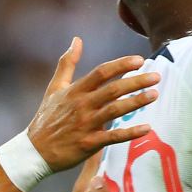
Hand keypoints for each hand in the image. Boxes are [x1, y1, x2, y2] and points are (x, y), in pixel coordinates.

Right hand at [25, 39, 159, 170]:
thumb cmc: (46, 118)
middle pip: (113, 89)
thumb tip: (77, 40)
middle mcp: (82, 105)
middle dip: (136, 81)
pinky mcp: (89, 144)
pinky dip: (130, 133)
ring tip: (155, 94)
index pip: (101, 72)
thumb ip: (67, 63)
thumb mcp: (54, 88)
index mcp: (75, 91)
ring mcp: (86, 125)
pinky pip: (113, 137)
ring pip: (115, 110)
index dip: (121, 65)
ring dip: (136, 101)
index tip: (139, 60)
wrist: (34, 151)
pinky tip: (147, 128)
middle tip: (156, 76)